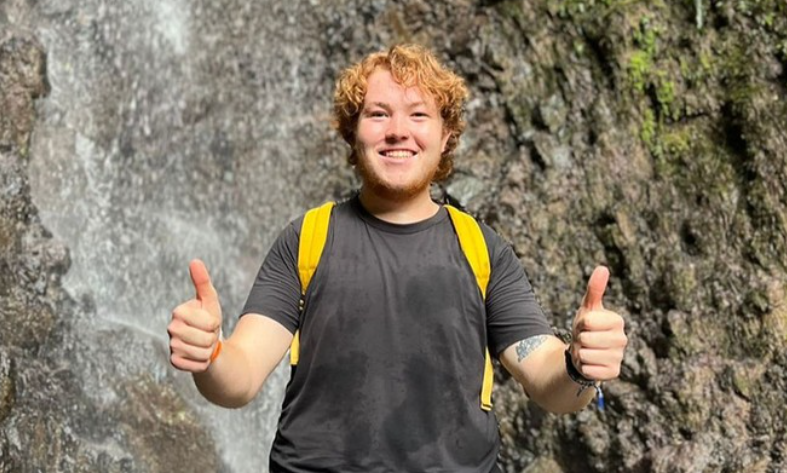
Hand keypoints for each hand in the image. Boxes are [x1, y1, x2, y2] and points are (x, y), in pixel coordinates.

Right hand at [167, 259, 222, 372]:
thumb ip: (203, 281)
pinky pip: (196, 365)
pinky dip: (203, 363)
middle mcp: (171, 328)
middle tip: (208, 335)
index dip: (214, 323)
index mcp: (179, 312)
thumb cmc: (208, 320)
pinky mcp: (174, 361)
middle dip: (213, 338)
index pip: (208, 322)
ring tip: (204, 345)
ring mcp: (172, 346)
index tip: (210, 322)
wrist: (206, 344)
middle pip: (205, 338)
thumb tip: (194, 261)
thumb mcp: (210, 300)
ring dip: (209, 351)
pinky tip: (199, 357)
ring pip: (202, 353)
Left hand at [570, 266, 626, 380]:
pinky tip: (590, 363)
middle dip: (579, 339)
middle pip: (585, 339)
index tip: (586, 325)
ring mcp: (619, 357)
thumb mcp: (588, 308)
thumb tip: (603, 268)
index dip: (580, 324)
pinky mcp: (613, 372)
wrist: (584, 351)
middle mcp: (622, 339)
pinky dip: (584, 367)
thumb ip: (595, 289)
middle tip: (585, 339)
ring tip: (587, 350)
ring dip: (580, 354)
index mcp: (617, 321)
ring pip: (585, 354)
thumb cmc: (587, 327)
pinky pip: (589, 370)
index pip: (587, 321)